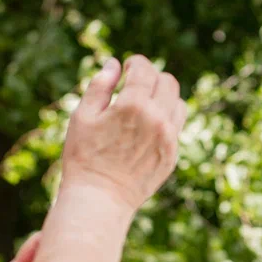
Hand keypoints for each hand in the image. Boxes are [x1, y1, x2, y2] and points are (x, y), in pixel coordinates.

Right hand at [59, 55, 188, 211]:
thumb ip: (100, 86)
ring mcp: (168, 138)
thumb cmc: (84, 157)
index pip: (145, 69)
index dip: (136, 63)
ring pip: (178, 103)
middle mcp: (157, 119)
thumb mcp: (83, 116)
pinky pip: (177, 126)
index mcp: (133, 105)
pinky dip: (167, 119)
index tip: (128, 67)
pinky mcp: (172, 155)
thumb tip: (114, 64)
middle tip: (136, 85)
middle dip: (152, 77)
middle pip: (167, 82)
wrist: (99, 199)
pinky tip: (149, 126)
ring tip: (146, 105)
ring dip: (164, 97)